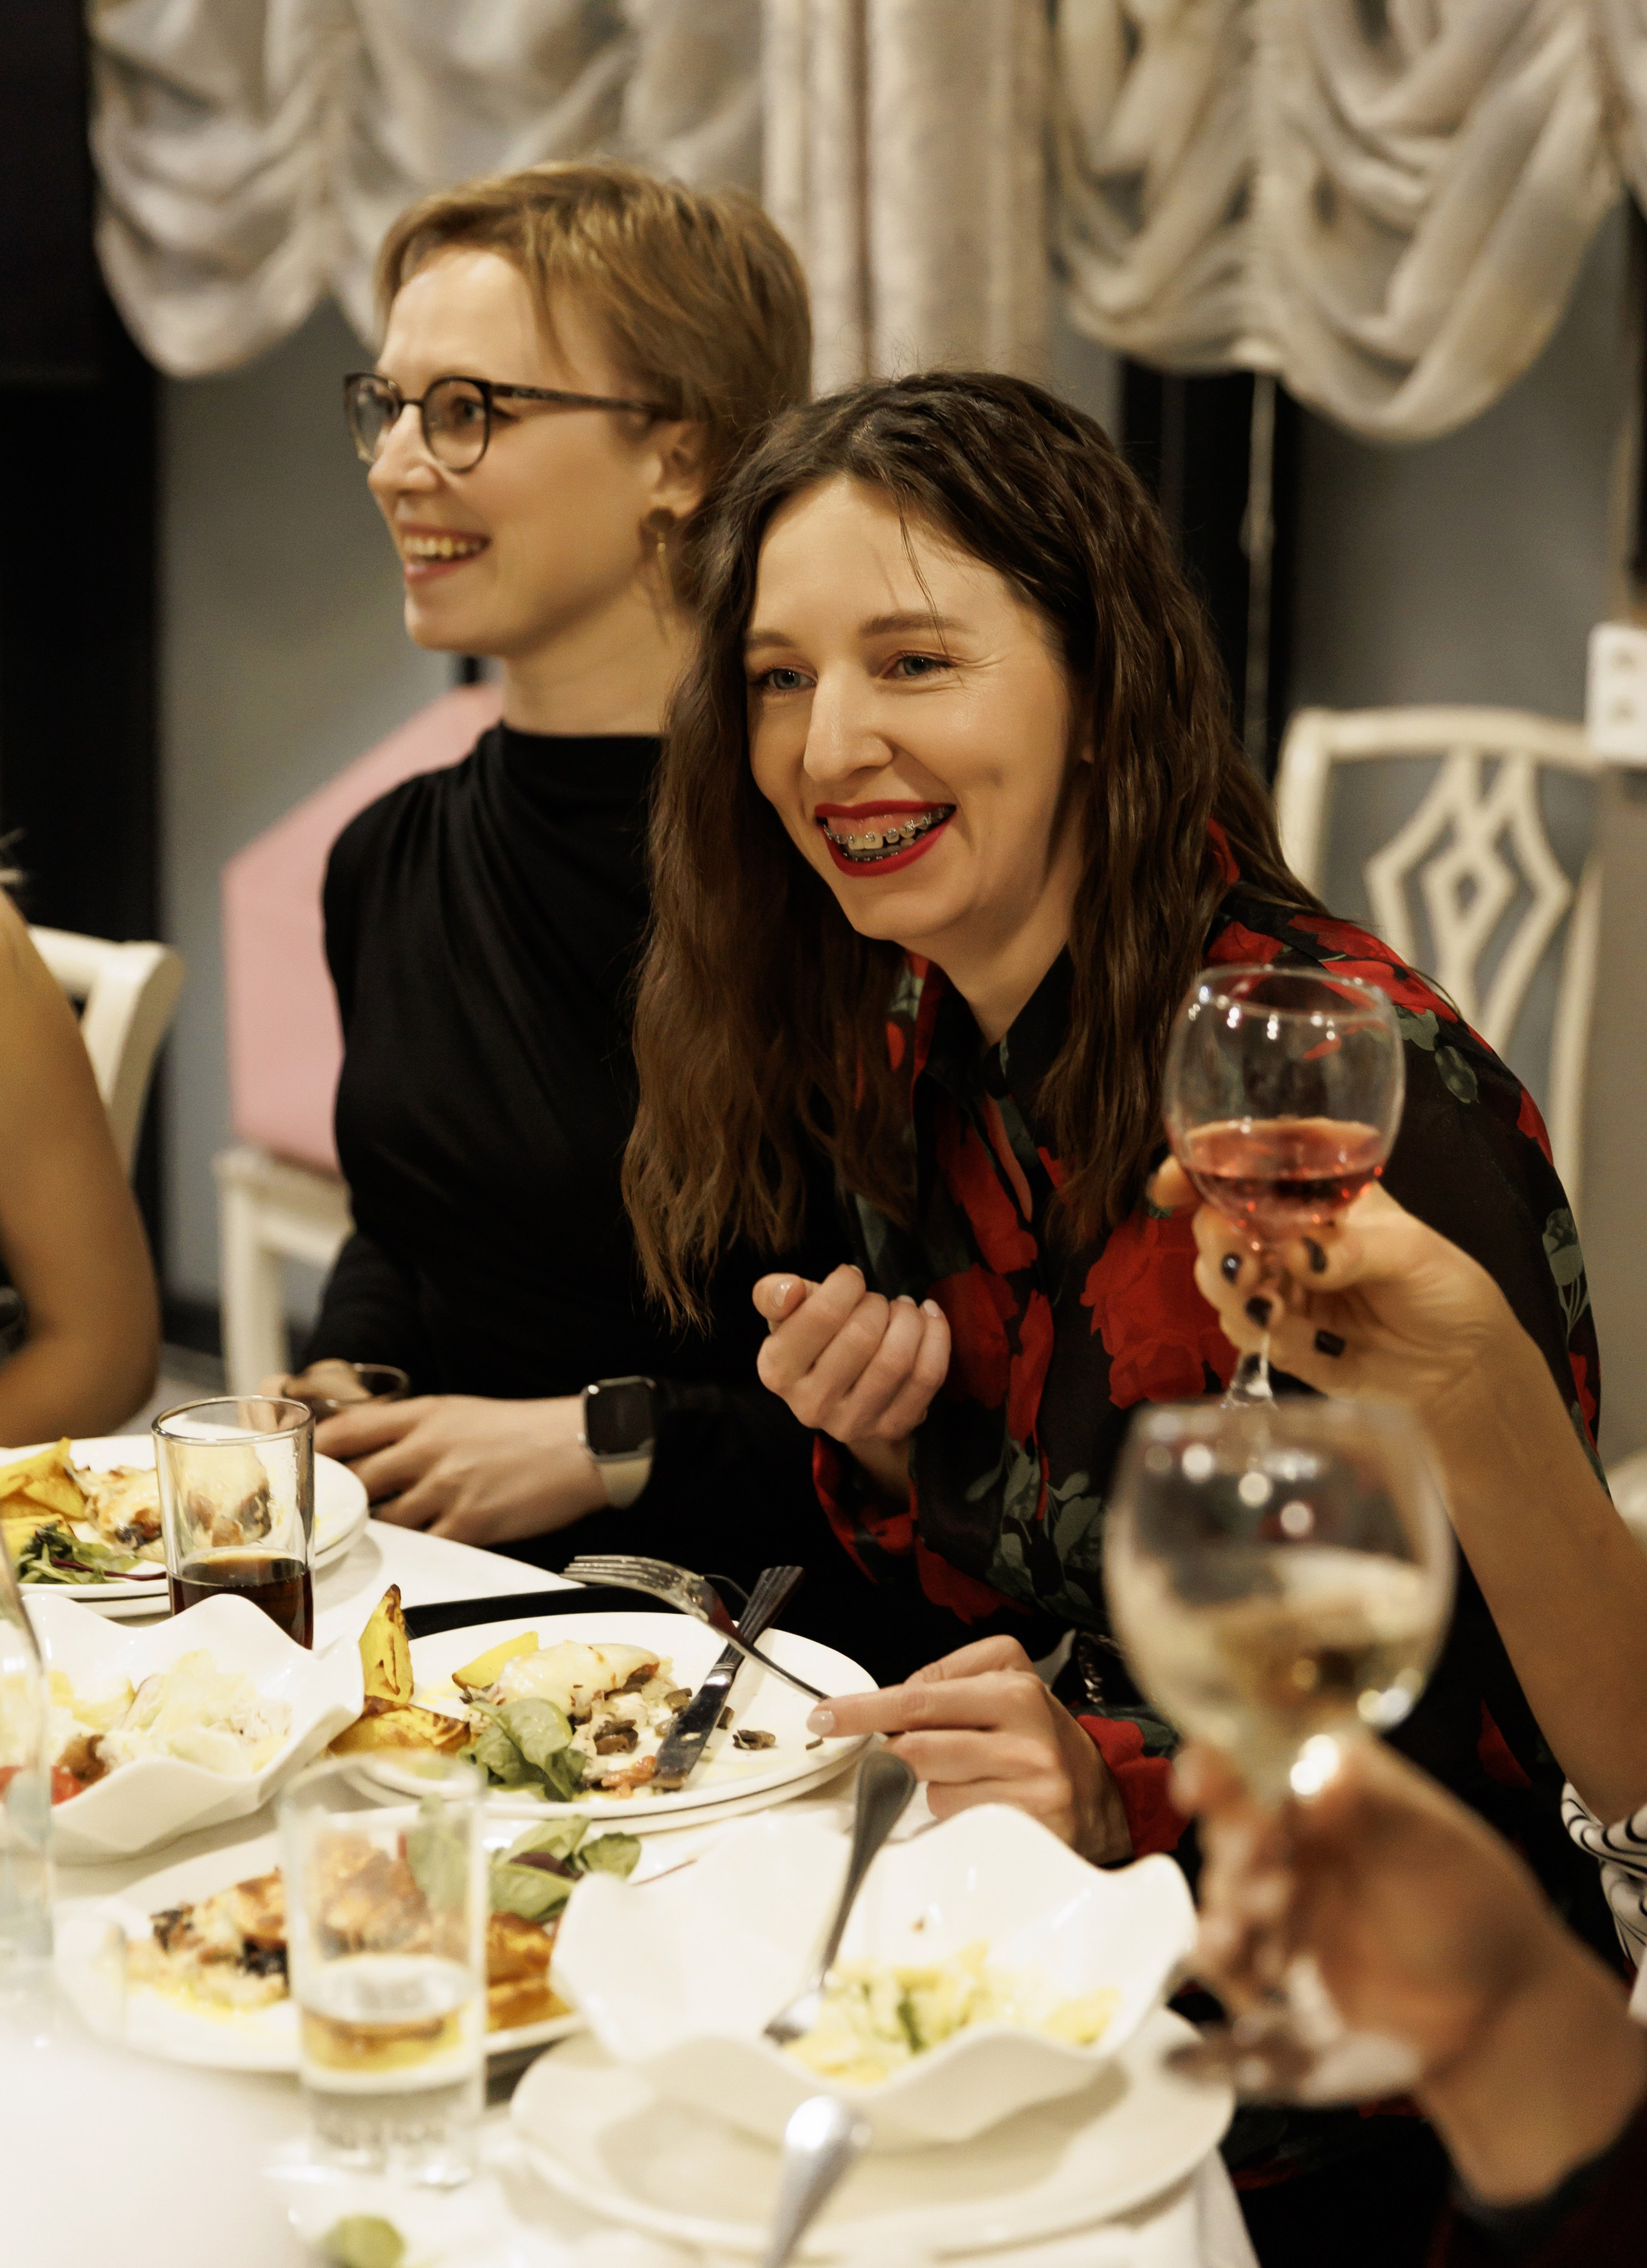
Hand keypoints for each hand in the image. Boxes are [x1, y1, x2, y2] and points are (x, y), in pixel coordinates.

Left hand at [311, 1393, 606, 1543]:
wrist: (583, 1444)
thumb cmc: (525, 1429)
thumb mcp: (460, 1412)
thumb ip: (414, 1430)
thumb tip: (374, 1455)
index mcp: (424, 1416)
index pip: (347, 1431)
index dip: (316, 1452)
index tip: (302, 1467)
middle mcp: (427, 1449)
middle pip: (356, 1480)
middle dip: (338, 1502)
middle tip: (325, 1517)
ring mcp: (446, 1487)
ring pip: (385, 1520)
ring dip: (378, 1531)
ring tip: (375, 1538)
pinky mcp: (470, 1524)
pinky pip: (426, 1545)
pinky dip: (418, 1550)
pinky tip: (417, 1551)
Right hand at [752, 1266, 949, 1499]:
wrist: (839, 1396)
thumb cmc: (812, 1342)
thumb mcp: (786, 1315)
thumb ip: (775, 1294)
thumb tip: (790, 1289)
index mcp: (777, 1370)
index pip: (822, 1315)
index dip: (847, 1284)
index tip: (852, 1279)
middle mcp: (810, 1405)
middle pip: (863, 1337)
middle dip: (878, 1304)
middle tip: (877, 1301)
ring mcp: (853, 1423)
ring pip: (897, 1360)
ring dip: (909, 1320)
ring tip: (903, 1309)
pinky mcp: (892, 1427)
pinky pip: (927, 1378)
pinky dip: (936, 1338)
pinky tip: (929, 1318)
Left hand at [808, 1635, 1129, 1864]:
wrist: (1101, 1802)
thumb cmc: (1040, 1740)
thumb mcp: (1008, 1686)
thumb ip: (949, 1678)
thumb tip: (890, 1705)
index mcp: (1015, 1688)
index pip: (919, 1697)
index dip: (864, 1709)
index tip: (826, 1715)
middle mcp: (1028, 1732)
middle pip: (918, 1746)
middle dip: (891, 1755)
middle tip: (884, 1757)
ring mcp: (1032, 1783)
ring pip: (935, 1790)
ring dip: (934, 1789)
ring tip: (972, 1780)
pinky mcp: (1031, 1828)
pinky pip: (960, 1824)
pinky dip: (958, 1816)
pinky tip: (985, 1806)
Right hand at [1151, 1159, 1521, 1437]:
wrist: (1460, 1374)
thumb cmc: (1447, 1292)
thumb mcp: (1413, 1254)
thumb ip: (1354, 1250)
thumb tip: (1298, 1255)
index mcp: (1321, 1191)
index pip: (1255, 1160)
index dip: (1206, 1161)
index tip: (1175, 1182)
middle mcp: (1289, 1231)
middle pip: (1217, 1217)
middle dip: (1215, 1236)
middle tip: (1240, 1261)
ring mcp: (1278, 1283)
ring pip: (1216, 1273)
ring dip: (1229, 1286)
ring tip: (1267, 1305)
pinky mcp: (1276, 1334)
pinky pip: (1238, 1326)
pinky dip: (1255, 1329)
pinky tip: (1291, 1335)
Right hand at [1177, 1739, 1646, 2203]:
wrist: (1497, 2010)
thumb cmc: (1473, 1907)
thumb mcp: (1430, 1846)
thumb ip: (1368, 1809)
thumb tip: (1318, 1771)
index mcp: (1329, 1787)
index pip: (1257, 1758)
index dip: (1219, 1764)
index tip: (1201, 1780)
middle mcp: (1297, 1837)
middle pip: (1231, 1820)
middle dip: (1232, 1837)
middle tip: (1256, 1854)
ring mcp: (1284, 1900)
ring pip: (1225, 1884)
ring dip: (1227, 1894)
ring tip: (1257, 1912)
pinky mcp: (1279, 1960)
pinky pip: (1229, 1954)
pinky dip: (1215, 1950)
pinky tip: (1221, 1947)